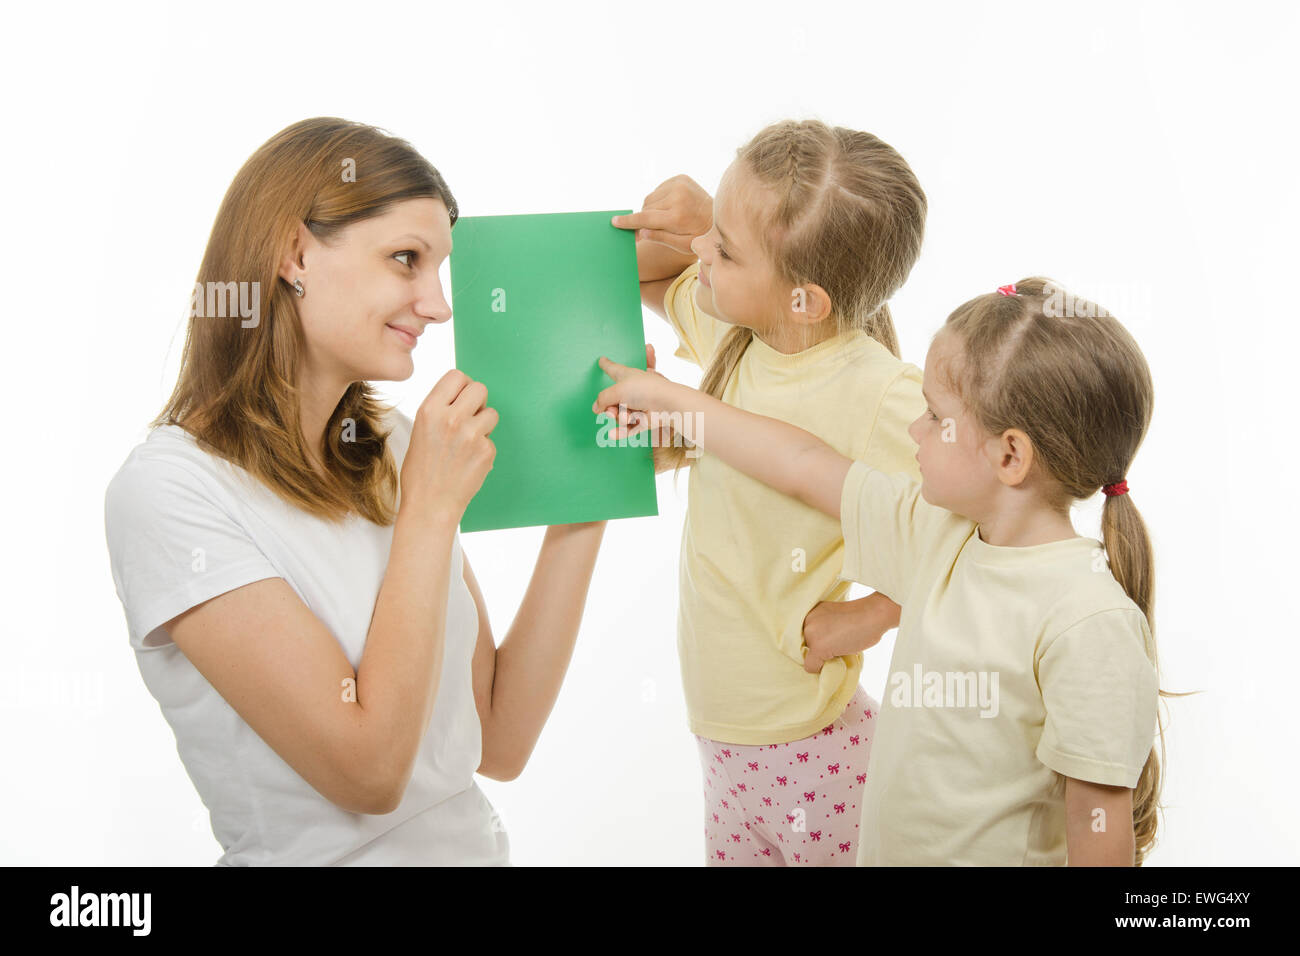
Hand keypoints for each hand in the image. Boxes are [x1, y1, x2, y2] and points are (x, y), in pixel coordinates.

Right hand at [401, 369, 498, 520]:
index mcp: (430, 410)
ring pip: (491, 413)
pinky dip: (484, 449)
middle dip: (478, 402)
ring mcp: (471, 434)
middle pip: (480, 388)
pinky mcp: (486, 451)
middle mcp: (451, 418)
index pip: (457, 376)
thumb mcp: (420, 430)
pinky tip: (469, 462)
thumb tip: (462, 395)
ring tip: (468, 443)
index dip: (462, 386)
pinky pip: (492, 439)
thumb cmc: (422, 470)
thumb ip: (440, 410)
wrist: (430, 504)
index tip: (462, 397)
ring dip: (484, 425)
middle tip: (470, 418)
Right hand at [592, 344, 676, 440]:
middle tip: (612, 411)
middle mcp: (632, 390)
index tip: (601, 360)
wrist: (667, 405)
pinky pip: (628, 428)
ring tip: (626, 416)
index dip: (606, 365)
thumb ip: (603, 399)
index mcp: (626, 376)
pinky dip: (621, 432)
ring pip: (620, 415)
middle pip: (612, 400)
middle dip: (610, 408)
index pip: (613, 369)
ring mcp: (637, 405)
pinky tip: (612, 435)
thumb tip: (596, 408)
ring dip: (620, 418)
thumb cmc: (644, 390)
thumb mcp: (617, 390)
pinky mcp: (643, 419)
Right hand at [612, 174, 713, 256]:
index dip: (629, 221)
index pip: (646, 218)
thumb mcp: (682, 245)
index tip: (614, 222)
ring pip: (651, 198)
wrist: (718, 215)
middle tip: (646, 230)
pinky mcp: (681, 178)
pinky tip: (669, 207)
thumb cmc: (699, 235)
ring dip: (651, 208)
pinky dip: (659, 199)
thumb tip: (641, 232)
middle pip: (646, 208)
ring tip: (665, 218)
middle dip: (643, 219)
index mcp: (678, 216)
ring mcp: (680, 184)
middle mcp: (678, 196)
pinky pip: (658, 190)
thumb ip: (660, 238)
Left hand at [800, 596, 893, 673]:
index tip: (831, 640)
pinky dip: (821, 668)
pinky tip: (837, 657)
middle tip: (838, 644)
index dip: (818, 641)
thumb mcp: (834, 619)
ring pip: (808, 657)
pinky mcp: (818, 647)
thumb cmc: (861, 616)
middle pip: (805, 646)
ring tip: (840, 649)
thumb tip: (822, 647)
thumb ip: (823, 629)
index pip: (804, 635)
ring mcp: (811, 633)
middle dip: (819, 649)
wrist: (872, 614)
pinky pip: (811, 666)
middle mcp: (807, 621)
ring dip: (821, 658)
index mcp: (810, 612)